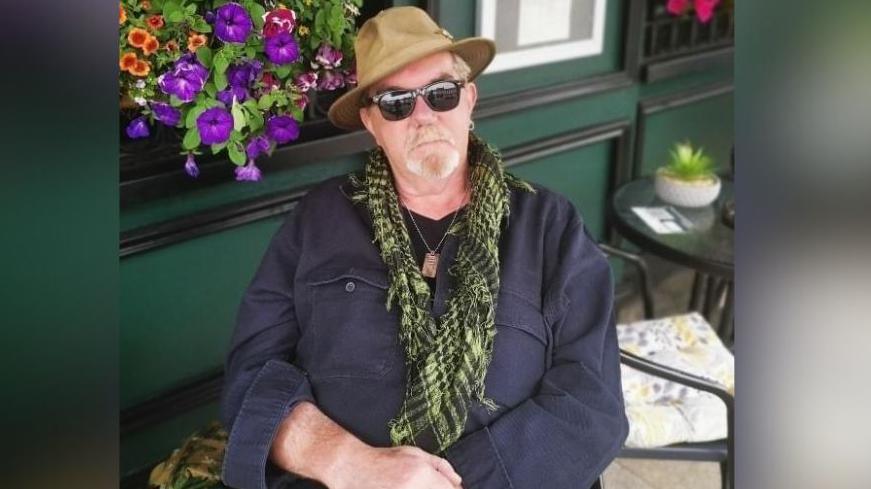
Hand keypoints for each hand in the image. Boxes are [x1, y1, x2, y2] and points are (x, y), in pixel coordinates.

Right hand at [327, 445, 462, 488]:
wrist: (356, 470)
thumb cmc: (385, 460)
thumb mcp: (414, 454)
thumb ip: (440, 466)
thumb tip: (458, 481)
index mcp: (422, 474)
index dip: (452, 488)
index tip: (450, 487)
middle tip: (427, 485)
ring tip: (415, 485)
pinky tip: (409, 488)